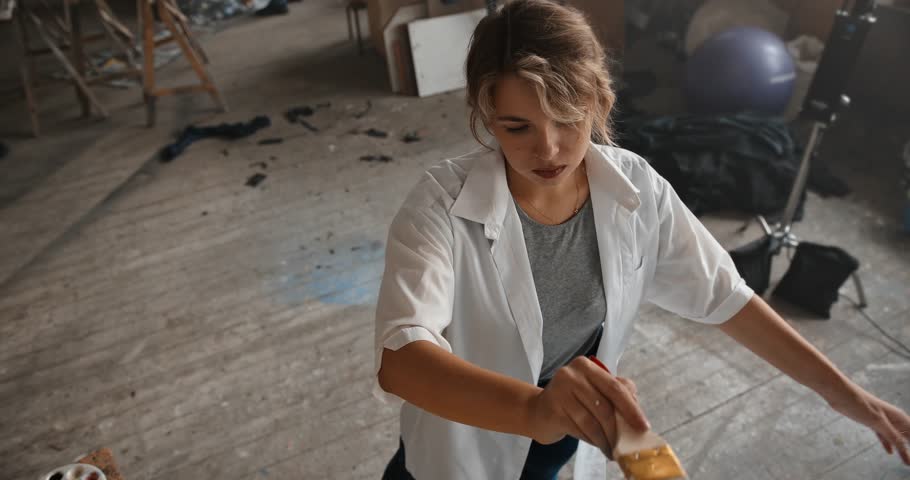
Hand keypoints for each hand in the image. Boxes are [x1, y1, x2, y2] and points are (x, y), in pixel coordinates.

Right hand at [526, 356, 648, 453]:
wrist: (539, 411)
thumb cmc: (572, 400)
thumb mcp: (594, 390)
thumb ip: (616, 393)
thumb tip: (637, 413)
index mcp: (586, 366)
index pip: (615, 387)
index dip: (631, 408)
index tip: (643, 426)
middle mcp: (571, 375)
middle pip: (604, 406)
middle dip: (618, 428)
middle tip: (626, 444)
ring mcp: (559, 392)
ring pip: (592, 421)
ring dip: (606, 439)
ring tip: (612, 449)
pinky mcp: (553, 411)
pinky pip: (580, 430)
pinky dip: (592, 441)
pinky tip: (598, 445)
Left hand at [828, 385, 909, 464]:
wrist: (838, 392)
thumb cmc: (859, 403)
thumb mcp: (877, 422)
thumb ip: (893, 436)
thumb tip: (906, 450)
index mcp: (898, 416)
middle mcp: (893, 417)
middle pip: (907, 435)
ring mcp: (881, 419)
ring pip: (896, 436)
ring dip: (902, 447)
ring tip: (907, 461)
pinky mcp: (870, 420)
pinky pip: (883, 434)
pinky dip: (888, 443)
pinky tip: (889, 452)